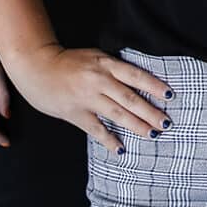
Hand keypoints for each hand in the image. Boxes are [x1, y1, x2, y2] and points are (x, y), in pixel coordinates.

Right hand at [6, 43, 172, 153]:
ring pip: (117, 114)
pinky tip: (121, 149)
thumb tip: (139, 81)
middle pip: (130, 98)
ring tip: (152, 134)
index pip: (136, 76)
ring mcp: (86, 98)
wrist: (36, 66)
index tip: (171, 95)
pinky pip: (95, 129)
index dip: (154, 86)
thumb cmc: (68, 61)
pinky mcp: (74, 112)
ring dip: (136, 125)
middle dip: (150, 112)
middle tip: (167, 123)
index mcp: (105, 64)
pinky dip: (109, 139)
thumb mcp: (94, 57)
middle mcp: (98, 80)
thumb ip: (114, 68)